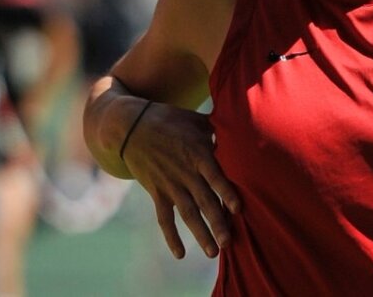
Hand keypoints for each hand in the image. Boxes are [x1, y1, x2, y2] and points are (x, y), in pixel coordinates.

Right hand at [121, 102, 239, 258]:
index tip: (238, 209)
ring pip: (188, 214)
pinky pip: (164, 218)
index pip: (215, 177)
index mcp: (198, 153)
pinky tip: (181, 253)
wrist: (131, 126)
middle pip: (204, 201)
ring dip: (201, 234)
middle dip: (217, 223)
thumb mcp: (196, 120)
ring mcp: (170, 184)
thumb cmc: (170, 119)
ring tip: (214, 252)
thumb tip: (242, 128)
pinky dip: (171, 236)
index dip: (226, 193)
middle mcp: (185, 173)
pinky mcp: (157, 192)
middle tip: (230, 242)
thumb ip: (218, 129)